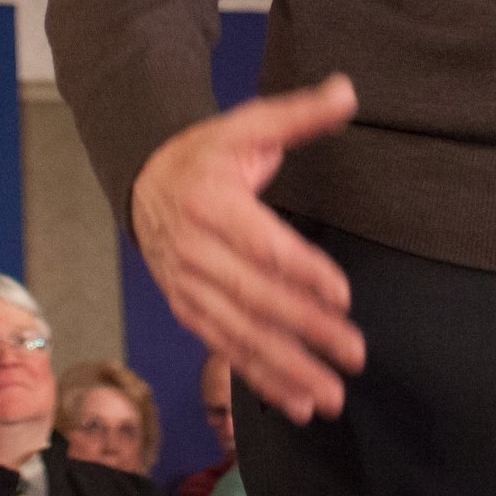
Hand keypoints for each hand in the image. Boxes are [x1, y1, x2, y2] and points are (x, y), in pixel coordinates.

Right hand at [130, 74, 365, 421]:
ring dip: (286, 369)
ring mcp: (185, 286)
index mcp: (210, 202)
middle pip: (254, 298)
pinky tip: (296, 403)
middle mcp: (192, 250)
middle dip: (305, 331)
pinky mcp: (187, 310)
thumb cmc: (206, 154)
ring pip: (239, 334)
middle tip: (353, 354)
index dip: (301, 272)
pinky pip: (224, 349)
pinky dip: (260, 379)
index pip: (261, 244)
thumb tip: (348, 92)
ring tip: (329, 396)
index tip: (342, 296)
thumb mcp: (247, 125)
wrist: (143, 178)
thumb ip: (299, 115)